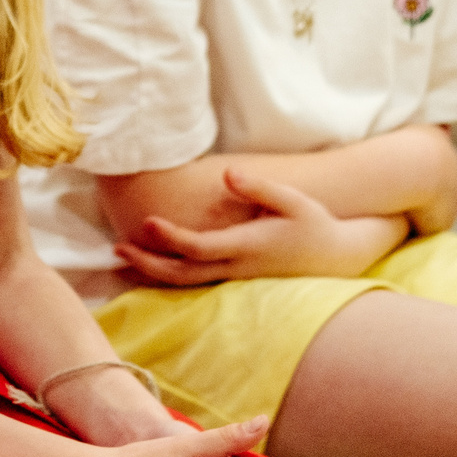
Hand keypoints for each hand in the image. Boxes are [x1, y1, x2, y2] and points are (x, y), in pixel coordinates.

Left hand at [115, 171, 406, 285]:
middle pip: (184, 274)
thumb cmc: (314, 223)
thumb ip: (259, 187)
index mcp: (248, 246)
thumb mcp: (293, 200)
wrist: (338, 255)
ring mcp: (237, 277)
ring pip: (187, 282)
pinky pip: (196, 281)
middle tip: (118, 249)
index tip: (148, 223)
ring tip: (124, 254)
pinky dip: (170, 274)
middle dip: (149, 263)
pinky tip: (151, 262)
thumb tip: (227, 174)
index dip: (172, 238)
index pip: (200, 248)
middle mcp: (238, 267)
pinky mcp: (237, 278)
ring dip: (153, 271)